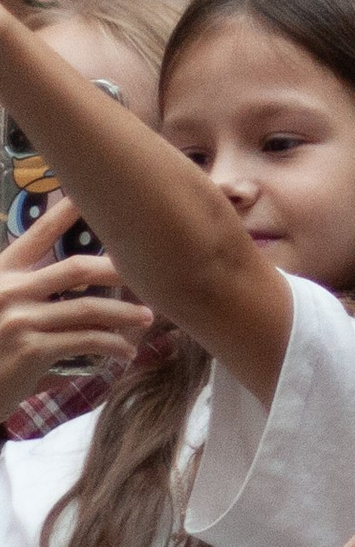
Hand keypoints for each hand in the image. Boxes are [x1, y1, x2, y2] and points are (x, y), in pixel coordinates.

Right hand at [0, 198, 152, 412]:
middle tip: (147, 272)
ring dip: (124, 314)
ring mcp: (20, 321)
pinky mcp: (31, 350)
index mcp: (1, 275)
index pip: (37, 236)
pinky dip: (112, 346)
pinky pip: (86, 341)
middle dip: (118, 269)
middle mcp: (9, 291)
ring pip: (89, 308)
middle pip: (78, 267)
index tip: (90, 194)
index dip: (65, 213)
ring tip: (146, 318)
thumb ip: (29, 295)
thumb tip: (79, 287)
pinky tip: (125, 352)